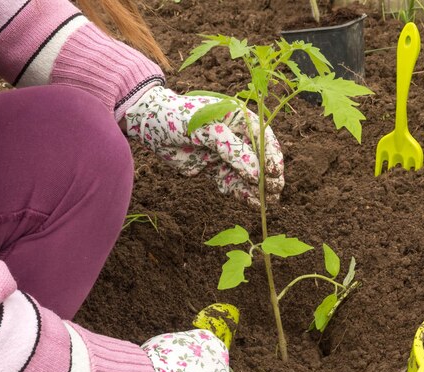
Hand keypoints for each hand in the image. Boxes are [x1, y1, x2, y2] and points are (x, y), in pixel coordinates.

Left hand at [125, 87, 283, 205]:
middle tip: (274, 192)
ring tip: (268, 203)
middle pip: (259, 159)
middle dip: (267, 176)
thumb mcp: (207, 129)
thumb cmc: (179, 116)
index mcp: (239, 118)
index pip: (263, 138)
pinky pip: (232, 183)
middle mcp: (236, 136)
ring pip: (247, 174)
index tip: (273, 173)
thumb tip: (257, 175)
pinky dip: (242, 193)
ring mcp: (225, 154)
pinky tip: (252, 203)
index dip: (271, 156)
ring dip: (257, 188)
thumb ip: (232, 150)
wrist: (149, 125)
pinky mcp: (214, 169)